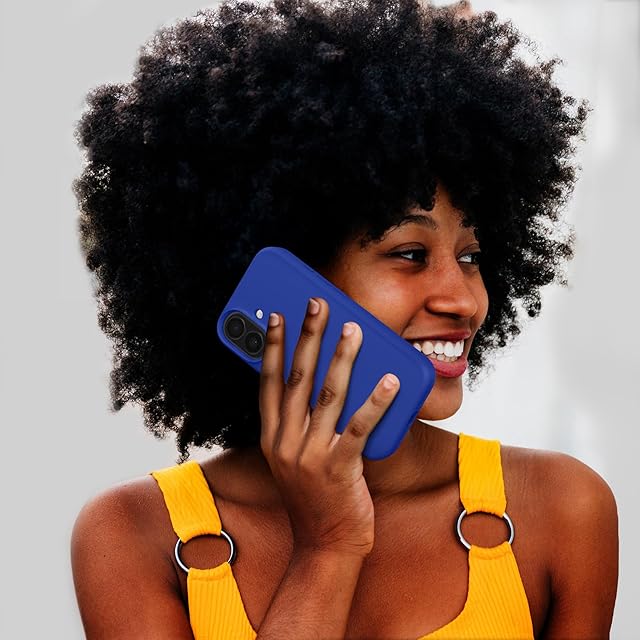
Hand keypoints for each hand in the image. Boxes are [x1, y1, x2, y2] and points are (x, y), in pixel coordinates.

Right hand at [258, 297, 399, 557]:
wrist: (324, 545)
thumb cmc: (315, 496)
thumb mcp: (297, 458)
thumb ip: (303, 423)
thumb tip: (327, 379)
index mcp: (272, 437)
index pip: (268, 382)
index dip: (271, 346)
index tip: (276, 315)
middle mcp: (285, 442)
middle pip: (297, 378)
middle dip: (307, 336)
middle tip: (317, 303)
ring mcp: (309, 457)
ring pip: (327, 396)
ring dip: (342, 358)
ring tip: (354, 328)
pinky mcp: (338, 470)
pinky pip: (359, 428)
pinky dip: (376, 402)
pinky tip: (390, 380)